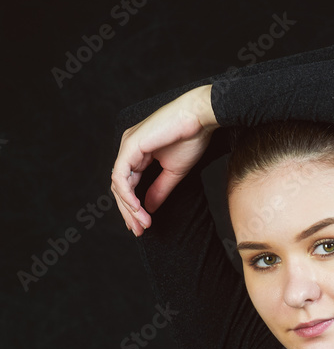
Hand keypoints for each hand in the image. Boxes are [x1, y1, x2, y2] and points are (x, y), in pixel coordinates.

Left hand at [111, 85, 215, 235]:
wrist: (201, 118)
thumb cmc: (191, 138)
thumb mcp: (173, 172)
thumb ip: (158, 190)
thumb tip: (148, 208)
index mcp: (138, 152)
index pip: (128, 184)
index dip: (132, 208)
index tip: (142, 226)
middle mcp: (129, 148)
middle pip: (120, 187)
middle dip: (128, 212)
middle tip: (139, 230)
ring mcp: (127, 146)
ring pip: (118, 184)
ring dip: (129, 208)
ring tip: (142, 224)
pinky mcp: (130, 146)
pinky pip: (121, 177)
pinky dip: (128, 195)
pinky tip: (138, 209)